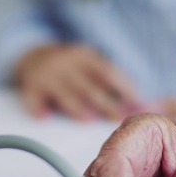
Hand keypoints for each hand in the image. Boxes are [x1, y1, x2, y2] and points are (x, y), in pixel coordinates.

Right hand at [14, 44, 137, 120]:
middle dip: (105, 103)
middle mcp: (66, 64)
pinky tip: (43, 117)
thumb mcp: (90, 65)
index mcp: (85, 57)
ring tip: (89, 120)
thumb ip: (112, 81)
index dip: (123, 87)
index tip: (136, 104)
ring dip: (75, 107)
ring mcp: (47, 75)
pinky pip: (32, 98)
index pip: (107, 72)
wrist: (31, 57)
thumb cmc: (71, 68)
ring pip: (63, 93)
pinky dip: (37, 108)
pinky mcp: (29, 87)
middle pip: (89, 86)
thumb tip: (146, 104)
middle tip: (119, 118)